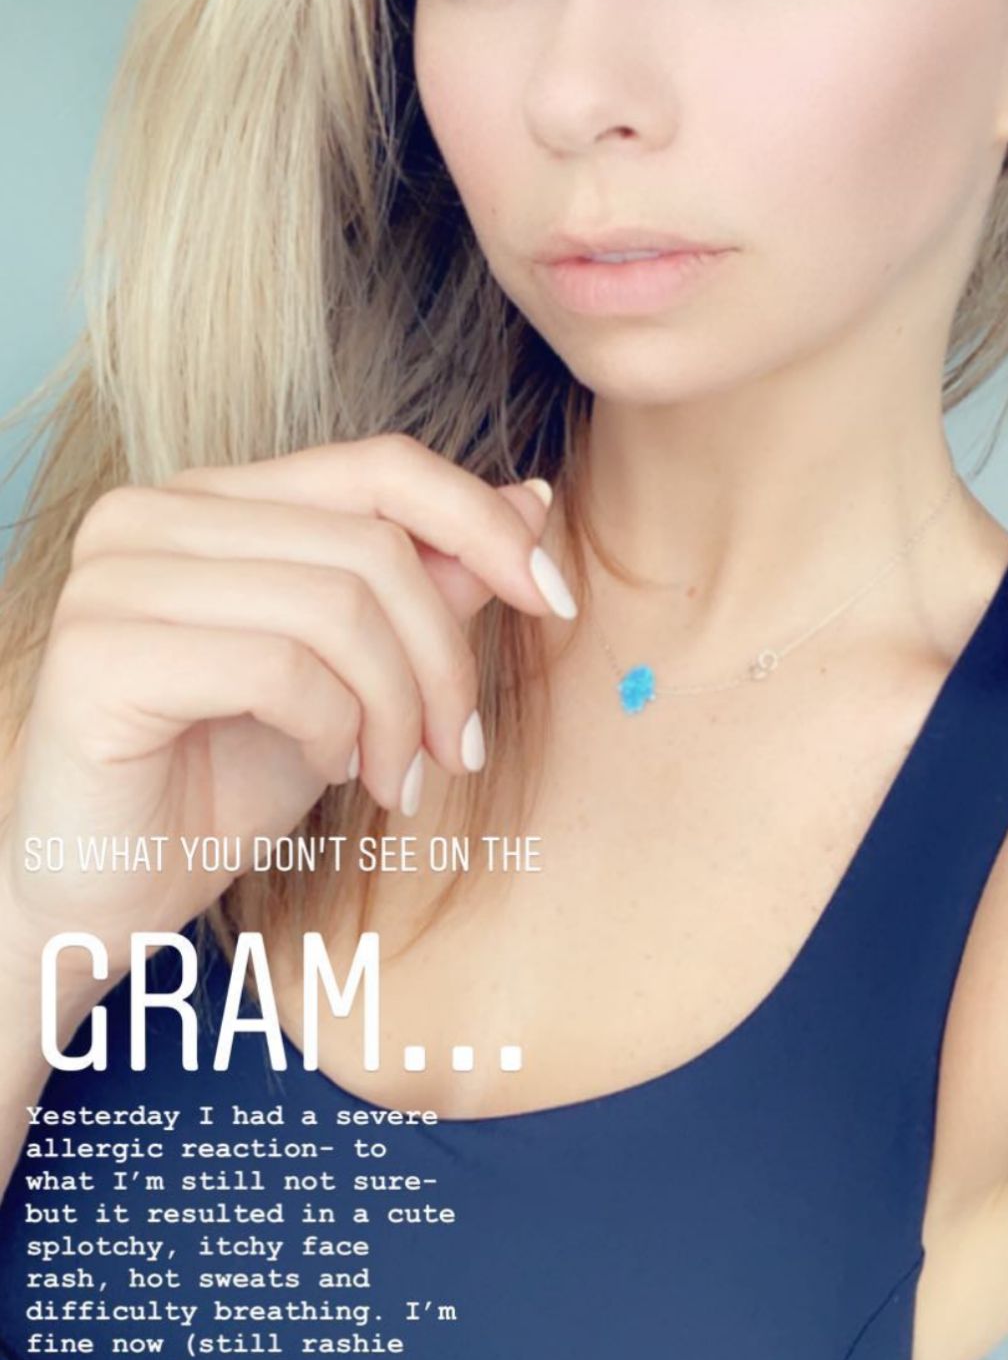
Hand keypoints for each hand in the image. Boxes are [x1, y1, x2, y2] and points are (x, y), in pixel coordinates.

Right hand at [0, 435, 572, 979]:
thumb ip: (426, 586)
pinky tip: (330, 772)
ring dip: (397, 709)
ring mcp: (116, 575)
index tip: (555, 604)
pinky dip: (334, 730)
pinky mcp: (101, 652)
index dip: (482, 525)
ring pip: (336, 606)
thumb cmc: (218, 784)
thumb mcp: (352, 679)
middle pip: (372, 546)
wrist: (104, 893)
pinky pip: (279, 668)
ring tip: (395, 779)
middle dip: (445, 660)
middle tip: (457, 752)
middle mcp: (154, 514)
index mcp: (214, 501)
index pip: (379, 466)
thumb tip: (529, 499)